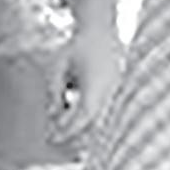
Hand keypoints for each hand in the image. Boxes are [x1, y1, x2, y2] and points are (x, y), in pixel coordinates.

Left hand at [47, 23, 122, 145]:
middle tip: (59, 140)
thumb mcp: (59, 67)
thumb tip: (52, 114)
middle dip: (77, 134)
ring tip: (69, 133)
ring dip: (86, 127)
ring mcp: (116, 90)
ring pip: (102, 117)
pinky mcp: (117, 88)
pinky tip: (82, 118)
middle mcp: (109, 90)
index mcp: (95, 86)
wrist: (100, 29)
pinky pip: (106, 109)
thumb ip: (55, 91)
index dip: (68, 131)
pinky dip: (93, 117)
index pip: (83, 117)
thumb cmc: (78, 46)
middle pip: (95, 122)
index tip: (53, 138)